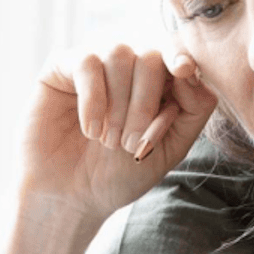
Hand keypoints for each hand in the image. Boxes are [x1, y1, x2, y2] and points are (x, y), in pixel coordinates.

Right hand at [18, 46, 216, 217]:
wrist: (72, 198)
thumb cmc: (122, 174)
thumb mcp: (171, 148)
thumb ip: (193, 110)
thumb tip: (190, 72)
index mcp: (157, 82)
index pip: (175, 54)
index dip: (180, 58)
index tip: (184, 72)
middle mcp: (127, 67)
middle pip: (150, 57)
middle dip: (146, 103)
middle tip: (131, 144)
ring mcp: (94, 64)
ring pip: (119, 54)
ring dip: (119, 104)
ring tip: (109, 142)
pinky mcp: (60, 69)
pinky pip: (86, 63)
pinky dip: (93, 99)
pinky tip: (91, 131)